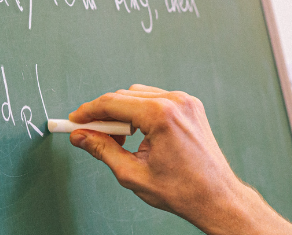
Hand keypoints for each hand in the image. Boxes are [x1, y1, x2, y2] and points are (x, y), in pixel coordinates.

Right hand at [68, 84, 291, 234]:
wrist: (217, 197)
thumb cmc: (182, 190)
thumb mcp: (132, 173)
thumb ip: (102, 150)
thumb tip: (80, 136)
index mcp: (161, 116)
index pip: (112, 103)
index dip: (88, 112)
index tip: (74, 120)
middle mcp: (174, 102)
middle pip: (124, 96)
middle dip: (104, 114)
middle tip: (90, 134)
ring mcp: (185, 102)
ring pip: (139, 95)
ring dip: (122, 112)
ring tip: (118, 140)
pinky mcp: (190, 106)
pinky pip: (156, 99)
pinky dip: (140, 111)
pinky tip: (137, 134)